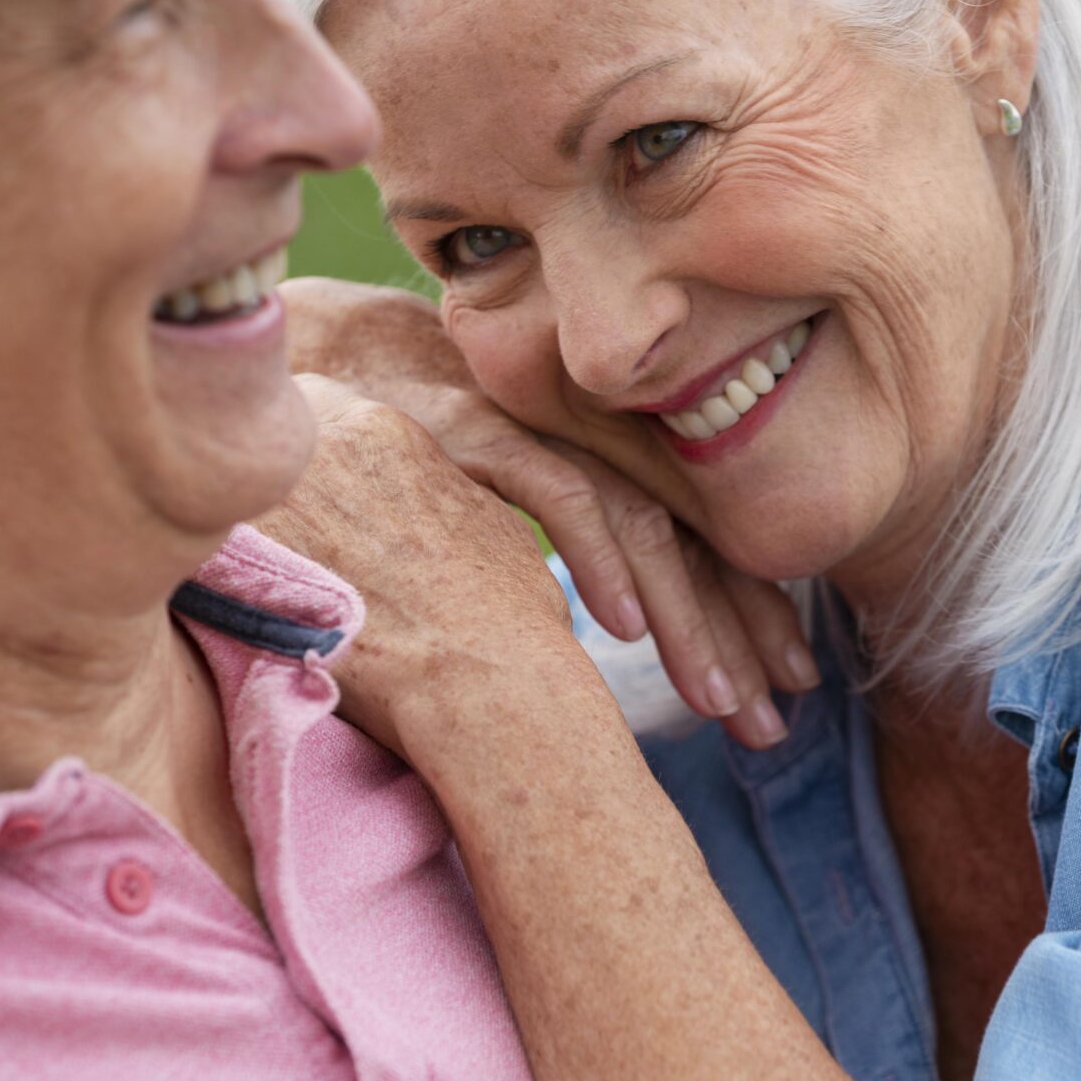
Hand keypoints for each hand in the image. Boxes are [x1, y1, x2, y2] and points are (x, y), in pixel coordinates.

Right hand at [280, 277, 813, 748]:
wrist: (299, 358)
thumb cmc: (391, 459)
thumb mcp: (481, 520)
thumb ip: (534, 569)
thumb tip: (573, 646)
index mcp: (596, 457)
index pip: (695, 542)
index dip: (744, 617)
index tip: (782, 695)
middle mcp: (582, 437)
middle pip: (687, 539)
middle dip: (737, 633)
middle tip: (774, 722)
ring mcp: (533, 426)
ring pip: (640, 523)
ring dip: (683, 616)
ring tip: (718, 700)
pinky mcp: (473, 425)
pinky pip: (555, 489)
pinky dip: (596, 555)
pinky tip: (620, 627)